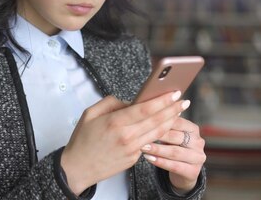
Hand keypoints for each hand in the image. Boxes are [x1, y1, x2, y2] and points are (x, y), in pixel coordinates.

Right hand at [61, 91, 189, 194]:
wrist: (77, 169)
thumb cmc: (82, 140)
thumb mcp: (90, 113)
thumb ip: (111, 103)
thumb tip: (131, 102)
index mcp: (115, 122)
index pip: (146, 109)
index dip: (163, 100)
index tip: (174, 92)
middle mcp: (126, 136)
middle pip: (157, 120)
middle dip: (173, 109)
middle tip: (184, 100)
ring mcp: (132, 149)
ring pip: (158, 133)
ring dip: (171, 121)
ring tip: (179, 111)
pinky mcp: (133, 159)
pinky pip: (150, 143)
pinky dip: (160, 133)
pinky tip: (166, 125)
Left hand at [140, 117, 205, 192]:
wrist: (183, 172)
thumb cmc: (173, 147)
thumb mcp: (171, 134)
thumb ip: (164, 122)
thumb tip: (147, 105)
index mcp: (193, 129)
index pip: (177, 122)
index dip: (161, 120)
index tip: (145, 119)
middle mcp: (198, 142)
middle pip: (176, 137)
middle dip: (157, 135)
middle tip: (141, 133)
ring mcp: (198, 157)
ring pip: (175, 152)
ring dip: (157, 149)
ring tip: (142, 147)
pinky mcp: (193, 172)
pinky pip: (175, 166)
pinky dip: (161, 162)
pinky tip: (149, 158)